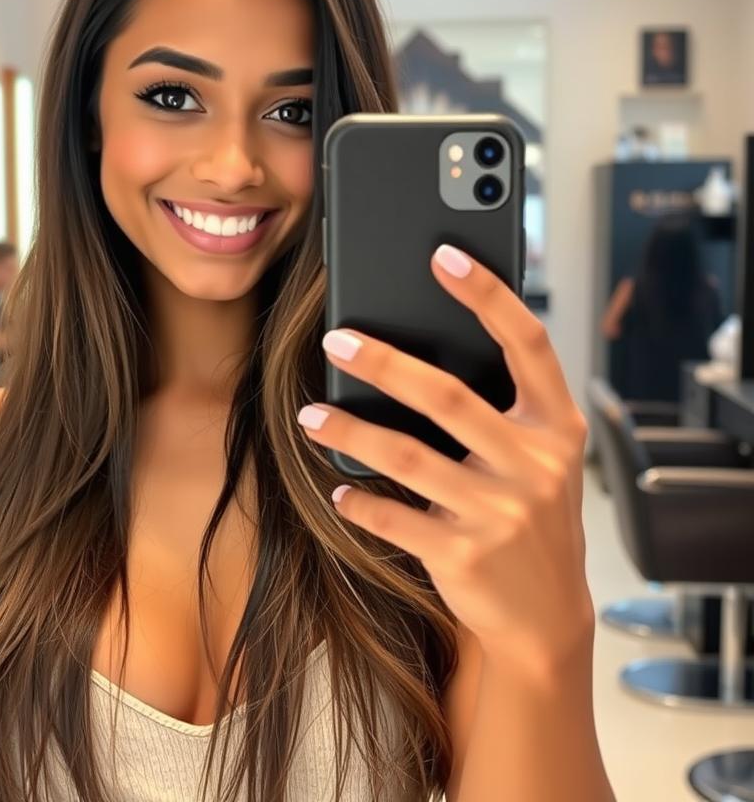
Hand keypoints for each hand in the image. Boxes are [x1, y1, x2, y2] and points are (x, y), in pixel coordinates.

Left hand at [298, 244, 593, 681]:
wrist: (548, 614)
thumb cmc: (533, 514)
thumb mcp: (543, 457)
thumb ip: (506, 407)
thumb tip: (426, 342)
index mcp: (557, 426)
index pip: (527, 343)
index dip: (488, 295)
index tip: (443, 255)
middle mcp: (535, 464)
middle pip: (448, 396)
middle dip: (385, 363)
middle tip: (336, 339)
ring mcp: (501, 513)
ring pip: (408, 456)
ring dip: (351, 432)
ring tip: (311, 416)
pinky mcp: (465, 555)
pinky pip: (395, 518)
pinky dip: (360, 502)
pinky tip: (338, 490)